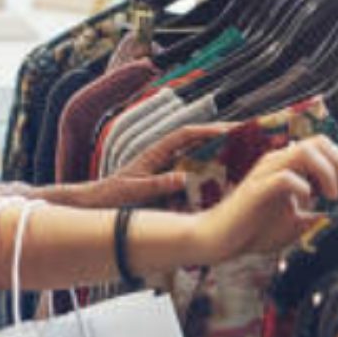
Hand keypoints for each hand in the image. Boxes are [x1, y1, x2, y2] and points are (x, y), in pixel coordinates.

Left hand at [38, 123, 232, 209]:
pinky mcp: (165, 187)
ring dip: (214, 159)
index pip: (186, 135)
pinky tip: (219, 189)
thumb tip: (183, 177)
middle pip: (195, 143)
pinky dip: (204, 181)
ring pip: (195, 161)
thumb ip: (157, 184)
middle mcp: (162, 159)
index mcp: (155, 154)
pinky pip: (190, 180)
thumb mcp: (134, 190)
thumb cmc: (109, 196)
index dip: (207, 130)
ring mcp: (164, 172)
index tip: (229, 130)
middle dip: (218, 139)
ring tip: (240, 162)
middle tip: (244, 140)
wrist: (93, 206)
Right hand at [193, 135, 337, 263]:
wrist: (220, 240)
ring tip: (334, 195)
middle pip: (320, 142)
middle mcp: (278, 162)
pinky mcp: (256, 189)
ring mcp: (266, 172)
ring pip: (305, 152)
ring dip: (328, 172)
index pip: (325, 147)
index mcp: (288, 165)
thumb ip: (318, 214)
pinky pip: (286, 177)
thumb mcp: (297, 223)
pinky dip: (303, 188)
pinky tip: (308, 202)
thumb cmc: (255, 230)